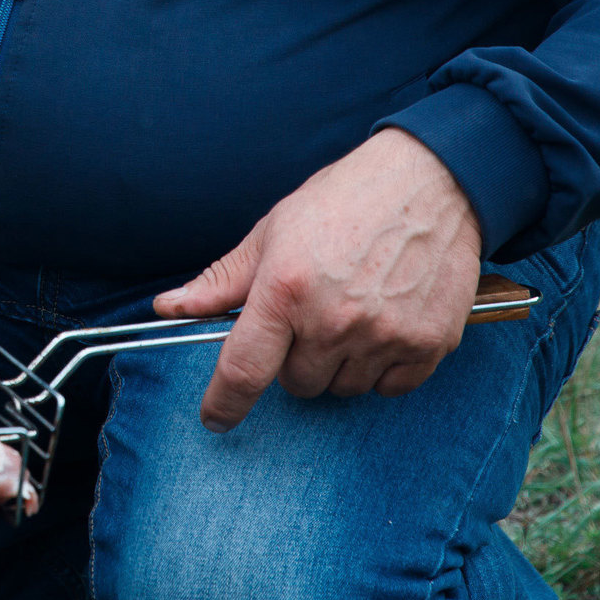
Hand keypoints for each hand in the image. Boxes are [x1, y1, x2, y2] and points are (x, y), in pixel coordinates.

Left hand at [153, 127, 484, 432]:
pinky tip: (385, 322)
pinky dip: (383, 367)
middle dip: (295, 359)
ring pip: (343, 388)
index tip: (215, 417)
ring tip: (352, 310)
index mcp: (285, 288)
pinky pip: (391, 388)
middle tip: (311, 315)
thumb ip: (222, 280)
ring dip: (340, 364)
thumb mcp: (272, 231)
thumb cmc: (344, 200)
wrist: (428, 182)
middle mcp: (333, 319)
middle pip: (297, 383)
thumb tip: (171, 308)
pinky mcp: (428, 344)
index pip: (243, 369)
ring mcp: (384, 335)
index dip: (223, 402)